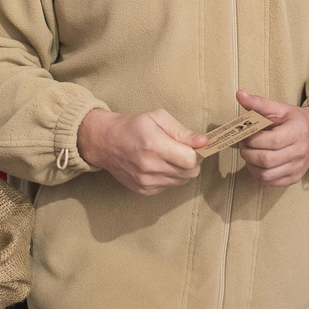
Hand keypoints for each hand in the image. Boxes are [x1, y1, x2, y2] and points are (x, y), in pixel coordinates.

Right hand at [78, 109, 204, 195]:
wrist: (105, 142)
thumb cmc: (133, 126)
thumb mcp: (157, 118)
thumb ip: (181, 131)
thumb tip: (203, 142)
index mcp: (154, 145)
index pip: (190, 160)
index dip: (197, 153)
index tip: (194, 146)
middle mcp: (149, 167)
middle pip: (189, 173)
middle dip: (191, 162)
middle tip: (183, 150)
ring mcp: (146, 181)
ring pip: (180, 181)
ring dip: (181, 170)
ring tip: (169, 156)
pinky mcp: (143, 190)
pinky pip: (168, 186)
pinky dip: (169, 177)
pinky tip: (159, 165)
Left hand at [234, 91, 308, 187]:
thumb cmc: (295, 120)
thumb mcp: (280, 108)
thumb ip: (258, 103)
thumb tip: (239, 94)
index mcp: (297, 131)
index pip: (271, 141)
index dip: (252, 140)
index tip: (245, 135)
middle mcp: (300, 152)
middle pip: (266, 160)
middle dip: (248, 153)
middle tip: (244, 145)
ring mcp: (297, 167)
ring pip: (266, 174)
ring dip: (250, 165)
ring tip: (250, 154)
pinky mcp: (294, 178)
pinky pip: (269, 182)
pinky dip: (257, 175)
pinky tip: (257, 164)